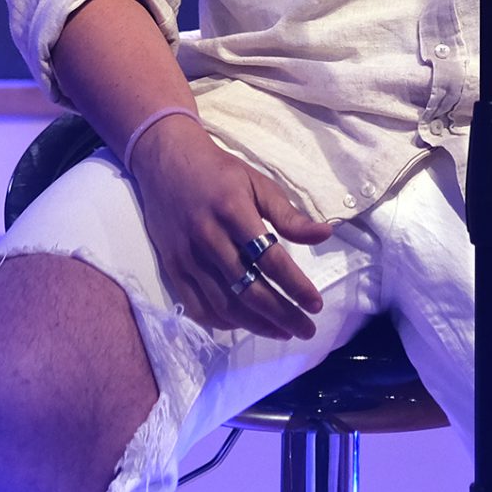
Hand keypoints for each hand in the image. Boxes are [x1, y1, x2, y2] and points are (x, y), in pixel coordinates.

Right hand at [126, 117, 333, 341]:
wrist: (166, 160)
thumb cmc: (218, 171)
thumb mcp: (257, 183)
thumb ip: (289, 214)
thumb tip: (325, 235)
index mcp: (234, 212)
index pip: (270, 259)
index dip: (295, 286)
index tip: (316, 305)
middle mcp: (209, 238)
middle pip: (249, 288)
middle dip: (282, 314)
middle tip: (306, 329)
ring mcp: (188, 256)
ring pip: (225, 303)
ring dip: (257, 324)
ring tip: (282, 331)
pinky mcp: (172, 266)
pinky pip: (197, 305)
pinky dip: (222, 321)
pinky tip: (244, 325)